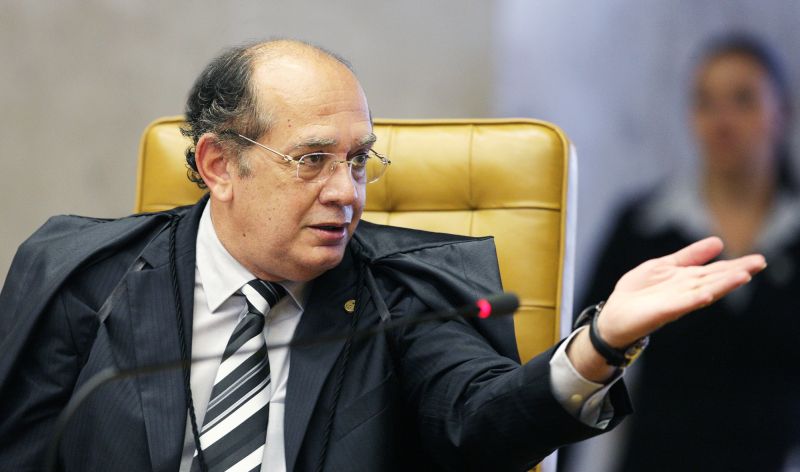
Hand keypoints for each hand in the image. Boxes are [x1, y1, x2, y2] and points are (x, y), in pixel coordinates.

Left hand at [567, 236, 765, 381]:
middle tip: (760, 263)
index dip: (736, 265)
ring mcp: (676, 301)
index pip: (716, 270)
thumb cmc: (639, 292)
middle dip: (736, 272)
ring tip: (744, 276)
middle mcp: (686, 290)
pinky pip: (681, 304)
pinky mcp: (663, 311)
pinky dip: (694, 298)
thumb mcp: (664, 265)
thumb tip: (718, 242)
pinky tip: (707, 293)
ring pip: (704, 290)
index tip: (758, 259)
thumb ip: (689, 256)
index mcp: (687, 279)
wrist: (614, 315)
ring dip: (723, 284)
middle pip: (715, 279)